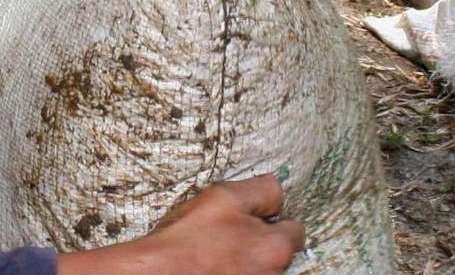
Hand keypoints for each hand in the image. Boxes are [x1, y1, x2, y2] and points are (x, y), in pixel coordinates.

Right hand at [57, 176, 304, 274]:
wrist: (158, 273)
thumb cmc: (188, 239)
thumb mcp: (225, 198)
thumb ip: (262, 189)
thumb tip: (278, 189)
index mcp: (275, 249)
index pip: (296, 230)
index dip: (274, 219)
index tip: (256, 219)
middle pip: (280, 253)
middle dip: (262, 243)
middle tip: (232, 236)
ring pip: (263, 268)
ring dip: (249, 260)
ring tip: (219, 254)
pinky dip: (236, 272)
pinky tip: (216, 267)